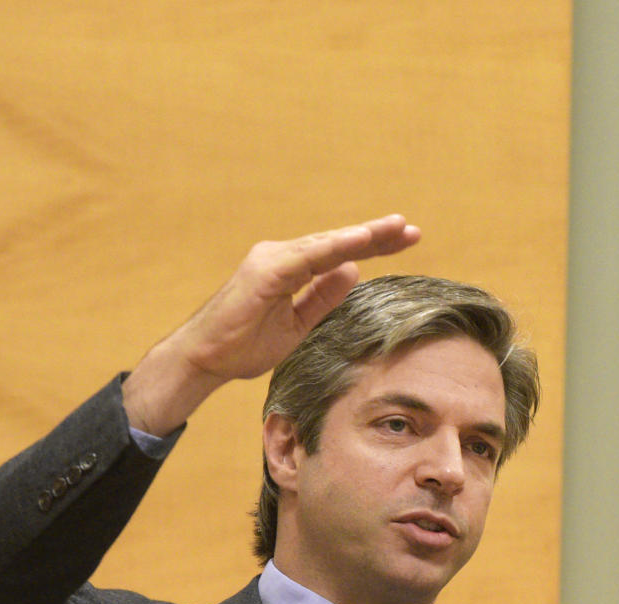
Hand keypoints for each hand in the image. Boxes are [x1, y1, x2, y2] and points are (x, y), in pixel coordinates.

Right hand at [123, 215, 420, 435]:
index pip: (337, 255)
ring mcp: (272, 259)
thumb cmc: (243, 346)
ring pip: (326, 244)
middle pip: (336, 243)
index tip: (405, 242)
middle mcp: (280, 256)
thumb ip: (322, 298)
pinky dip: (337, 247)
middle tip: (413, 231)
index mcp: (288, 269)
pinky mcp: (265, 271)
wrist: (205, 359)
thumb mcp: (296, 325)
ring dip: (363, 236)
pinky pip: (309, 256)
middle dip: (376, 237)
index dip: (372, 248)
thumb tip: (354, 272)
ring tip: (396, 229)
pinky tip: (363, 242)